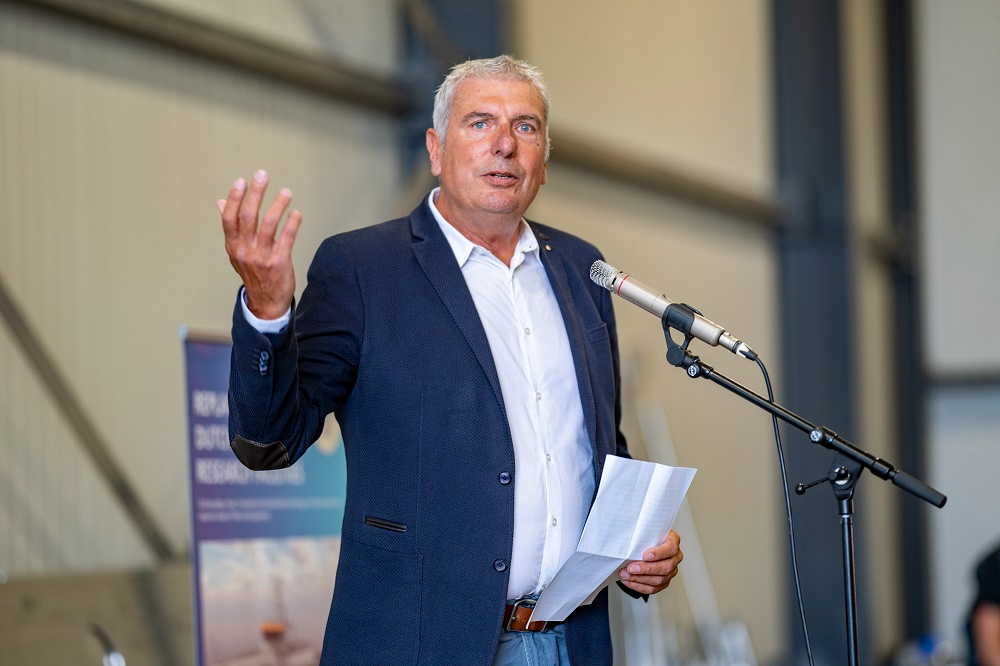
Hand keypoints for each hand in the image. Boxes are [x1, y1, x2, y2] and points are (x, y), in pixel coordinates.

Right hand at [218, 169, 301, 319]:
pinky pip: (286, 238)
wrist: (266, 302)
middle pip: (248, 216)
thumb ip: (232, 227)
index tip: (242, 181)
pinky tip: (296, 213)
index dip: (235, 198)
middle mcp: (244, 250)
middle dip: (255, 193)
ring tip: (286, 192)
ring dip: (278, 205)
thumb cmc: (253, 272)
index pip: (230, 218)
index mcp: (233, 245)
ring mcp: (261, 257)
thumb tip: (220, 202)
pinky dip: (292, 223)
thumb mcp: (236, 251)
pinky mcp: (279, 263)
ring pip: (268, 224)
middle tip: (263, 174)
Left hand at [617, 530, 681, 594]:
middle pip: (665, 567)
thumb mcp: (645, 530)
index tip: (645, 555)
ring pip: (659, 580)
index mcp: (673, 541)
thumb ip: (640, 534)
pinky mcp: (664, 582)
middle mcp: (675, 557)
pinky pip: (653, 588)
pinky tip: (629, 581)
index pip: (670, 548)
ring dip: (639, 579)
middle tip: (631, 568)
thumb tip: (627, 538)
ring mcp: (671, 571)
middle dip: (646, 569)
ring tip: (625, 574)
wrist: (644, 545)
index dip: (659, 553)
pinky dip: (639, 586)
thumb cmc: (646, 536)